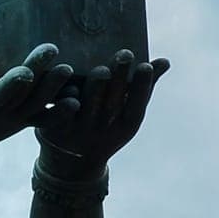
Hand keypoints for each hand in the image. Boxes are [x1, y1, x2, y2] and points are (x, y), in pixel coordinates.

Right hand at [0, 42, 74, 176]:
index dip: (12, 84)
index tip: (26, 70)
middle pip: (24, 96)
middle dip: (40, 76)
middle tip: (54, 50)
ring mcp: (13, 121)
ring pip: (39, 107)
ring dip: (56, 91)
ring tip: (70, 71)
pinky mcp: (22, 122)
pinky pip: (45, 119)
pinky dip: (61, 112)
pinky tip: (77, 98)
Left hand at [33, 49, 168, 171]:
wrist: (71, 163)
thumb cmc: (105, 125)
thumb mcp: (126, 113)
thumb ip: (142, 87)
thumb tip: (164, 61)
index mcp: (123, 126)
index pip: (136, 106)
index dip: (141, 86)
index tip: (146, 64)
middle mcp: (103, 130)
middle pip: (112, 103)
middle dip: (119, 78)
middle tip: (125, 55)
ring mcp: (78, 131)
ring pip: (88, 107)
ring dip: (95, 88)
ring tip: (102, 69)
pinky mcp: (54, 129)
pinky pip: (60, 113)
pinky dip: (66, 99)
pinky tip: (69, 82)